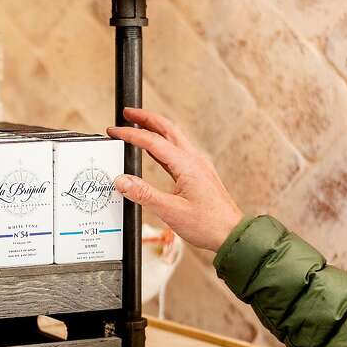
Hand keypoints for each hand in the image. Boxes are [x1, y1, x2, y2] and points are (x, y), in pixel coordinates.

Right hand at [106, 107, 243, 251]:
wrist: (231, 234)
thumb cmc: (208, 224)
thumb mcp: (170, 211)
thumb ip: (144, 194)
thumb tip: (122, 181)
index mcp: (187, 165)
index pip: (153, 141)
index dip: (131, 134)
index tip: (114, 131)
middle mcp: (194, 160)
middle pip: (168, 128)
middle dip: (146, 118)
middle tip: (128, 112)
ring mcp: (198, 165)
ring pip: (174, 137)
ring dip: (155, 128)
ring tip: (138, 125)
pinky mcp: (198, 173)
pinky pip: (178, 150)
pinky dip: (162, 144)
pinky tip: (153, 150)